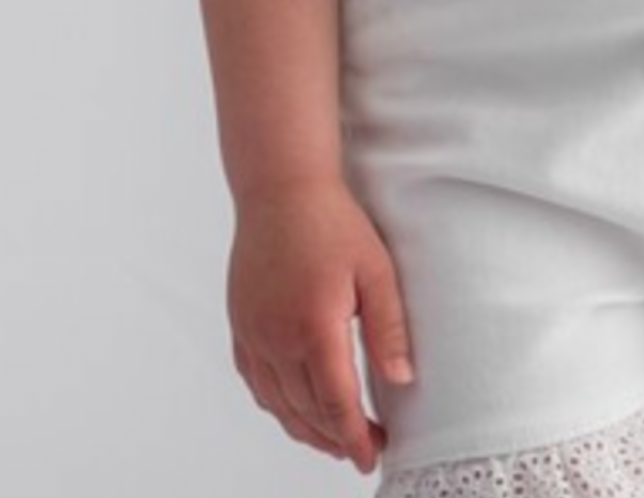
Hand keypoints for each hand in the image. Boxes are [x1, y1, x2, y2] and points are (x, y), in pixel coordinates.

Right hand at [227, 178, 414, 474]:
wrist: (281, 188)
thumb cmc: (331, 221)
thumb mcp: (375, 269)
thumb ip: (388, 328)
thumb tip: (403, 378)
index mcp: (314, 327)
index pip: (336, 404)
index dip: (356, 438)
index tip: (372, 456)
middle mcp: (277, 339)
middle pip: (306, 411)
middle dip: (336, 438)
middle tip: (362, 448)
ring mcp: (253, 334)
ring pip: (278, 404)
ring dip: (306, 429)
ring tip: (334, 438)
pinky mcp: (240, 325)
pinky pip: (256, 383)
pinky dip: (276, 405)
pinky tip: (294, 408)